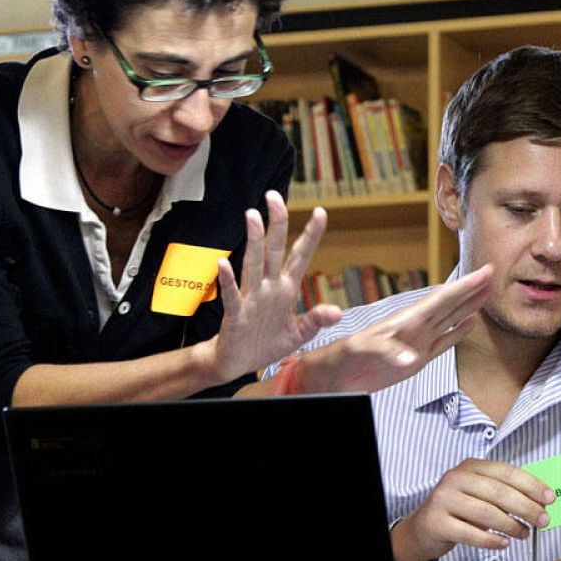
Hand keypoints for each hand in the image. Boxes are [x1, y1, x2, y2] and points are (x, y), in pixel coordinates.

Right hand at [207, 192, 341, 383]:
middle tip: (274, 196)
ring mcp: (251, 299)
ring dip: (254, 242)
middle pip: (274, 250)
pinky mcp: (235, 315)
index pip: (300, 256)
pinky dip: (228, 281)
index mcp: (285, 289)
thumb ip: (315, 320)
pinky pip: (231, 295)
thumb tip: (336, 312)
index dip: (311, 235)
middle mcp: (268, 288)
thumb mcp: (299, 334)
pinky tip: (223, 264)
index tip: (321, 211)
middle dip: (276, 224)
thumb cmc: (267, 343)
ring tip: (253, 217)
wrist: (237, 363)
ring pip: (253, 265)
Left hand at [296, 265, 492, 393]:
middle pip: (450, 305)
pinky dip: (458, 333)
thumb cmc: (343, 357)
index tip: (483, 272)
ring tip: (487, 293)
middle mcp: (415, 328)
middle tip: (492, 272)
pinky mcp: (417, 359)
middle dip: (471, 290)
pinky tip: (470, 324)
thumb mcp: (360, 351)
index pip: (441, 300)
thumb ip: (386, 353)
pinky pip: (443, 343)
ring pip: (449, 320)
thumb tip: (410, 359)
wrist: (333, 374)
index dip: (464, 287)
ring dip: (468, 307)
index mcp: (405, 322)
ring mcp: (417, 342)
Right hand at [390, 459, 552, 560]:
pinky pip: (470, 533)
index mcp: (470, 466)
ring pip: (486, 513)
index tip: (550, 498)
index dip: (531, 485)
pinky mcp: (437, 522)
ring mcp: (444, 500)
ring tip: (525, 534)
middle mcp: (455, 478)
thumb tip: (540, 502)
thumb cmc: (459, 510)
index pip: (506, 472)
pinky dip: (490, 540)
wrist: (423, 528)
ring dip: (511, 525)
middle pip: (499, 492)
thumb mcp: (480, 494)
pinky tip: (504, 543)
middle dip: (526, 507)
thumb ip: (505, 494)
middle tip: (544, 520)